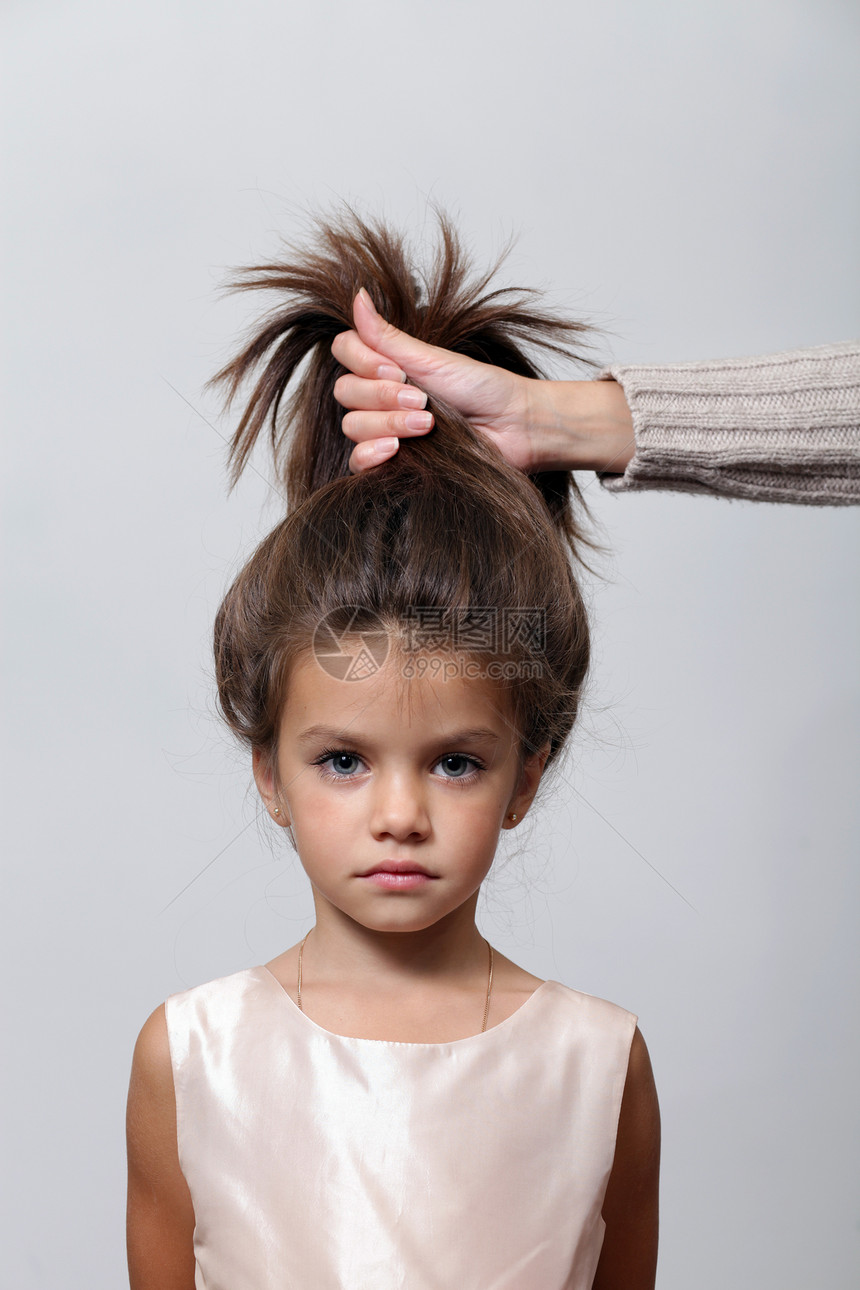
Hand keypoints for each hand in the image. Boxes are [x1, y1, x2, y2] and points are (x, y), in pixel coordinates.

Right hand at [331, 291, 635, 475]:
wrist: (512, 427)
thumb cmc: (482, 389)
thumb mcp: (433, 358)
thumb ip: (388, 337)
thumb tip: (358, 296)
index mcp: (387, 364)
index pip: (344, 352)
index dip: (362, 360)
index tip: (397, 368)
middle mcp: (380, 395)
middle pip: (346, 392)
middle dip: (383, 396)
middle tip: (423, 399)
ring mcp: (384, 428)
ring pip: (353, 426)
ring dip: (388, 423)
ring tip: (427, 424)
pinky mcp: (391, 462)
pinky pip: (358, 461)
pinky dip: (371, 454)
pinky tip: (394, 449)